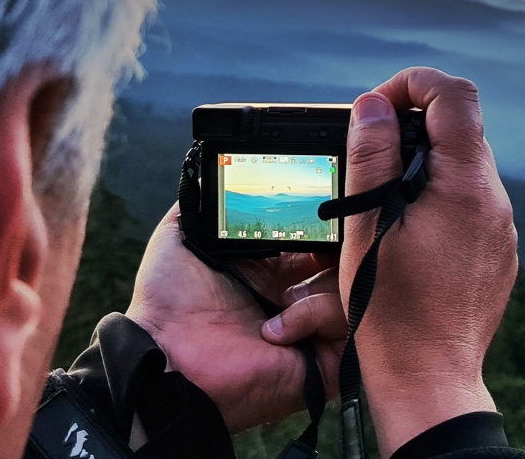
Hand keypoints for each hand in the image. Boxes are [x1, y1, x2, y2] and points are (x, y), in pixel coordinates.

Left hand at [125, 205, 345, 432]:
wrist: (167, 360)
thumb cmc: (168, 304)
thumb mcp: (182, 234)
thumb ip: (208, 198)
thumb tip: (219, 164)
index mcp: (277, 266)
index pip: (325, 232)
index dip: (329, 214)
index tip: (329, 198)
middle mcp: (302, 292)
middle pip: (350, 253)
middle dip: (341, 241)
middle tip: (323, 239)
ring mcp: (316, 326)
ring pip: (356, 281)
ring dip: (320, 281)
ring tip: (282, 296)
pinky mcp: (327, 358)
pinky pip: (349, 319)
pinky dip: (316, 313)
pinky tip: (277, 325)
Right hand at [342, 67, 518, 457]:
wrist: (428, 380)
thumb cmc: (392, 311)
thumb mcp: (368, 226)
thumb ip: (373, 156)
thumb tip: (374, 104)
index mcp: (468, 187)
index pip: (456, 97)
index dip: (414, 84)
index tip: (378, 107)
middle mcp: (495, 201)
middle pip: (462, 130)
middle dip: (415, 126)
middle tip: (371, 151)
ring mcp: (502, 229)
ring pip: (465, 168)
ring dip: (426, 166)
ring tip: (384, 201)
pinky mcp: (498, 252)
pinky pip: (472, 204)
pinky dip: (440, 198)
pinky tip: (408, 232)